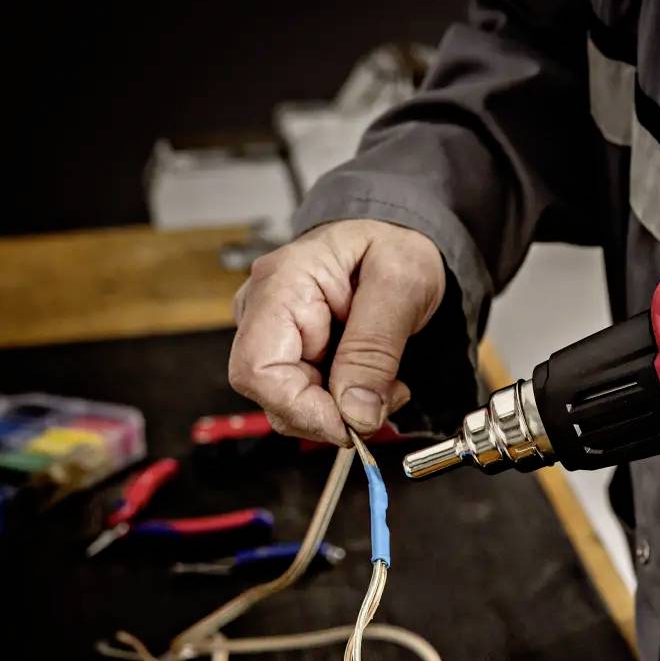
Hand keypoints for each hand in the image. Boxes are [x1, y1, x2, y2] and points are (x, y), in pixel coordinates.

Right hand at [228, 220, 444, 443]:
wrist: (396, 235)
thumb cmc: (395, 245)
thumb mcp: (401, 286)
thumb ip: (375, 350)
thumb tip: (355, 413)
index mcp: (281, 284)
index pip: (258, 370)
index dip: (302, 410)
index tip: (352, 424)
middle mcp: (263, 310)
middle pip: (272, 395)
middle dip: (332, 413)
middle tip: (386, 398)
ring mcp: (273, 333)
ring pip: (291, 404)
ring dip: (342, 410)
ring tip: (386, 383)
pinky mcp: (290, 351)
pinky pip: (307, 396)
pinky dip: (343, 402)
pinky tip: (372, 380)